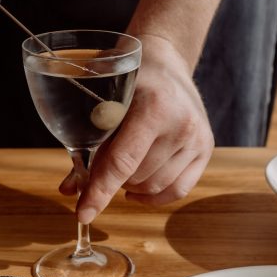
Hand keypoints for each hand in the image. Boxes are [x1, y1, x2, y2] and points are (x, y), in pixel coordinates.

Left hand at [59, 34, 213, 222]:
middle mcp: (181, 124)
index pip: (122, 161)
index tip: (83, 214)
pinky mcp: (206, 148)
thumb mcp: (99, 99)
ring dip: (132, 186)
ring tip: (121, 167)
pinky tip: (138, 187)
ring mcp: (197, 138)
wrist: (164, 62)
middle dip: (111, 178)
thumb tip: (69, 190)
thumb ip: (84, 143)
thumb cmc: (127, 79)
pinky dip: (154, 196)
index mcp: (153, 106)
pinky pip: (178, 190)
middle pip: (136, 177)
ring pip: (155, 187)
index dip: (100, 191)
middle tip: (100, 162)